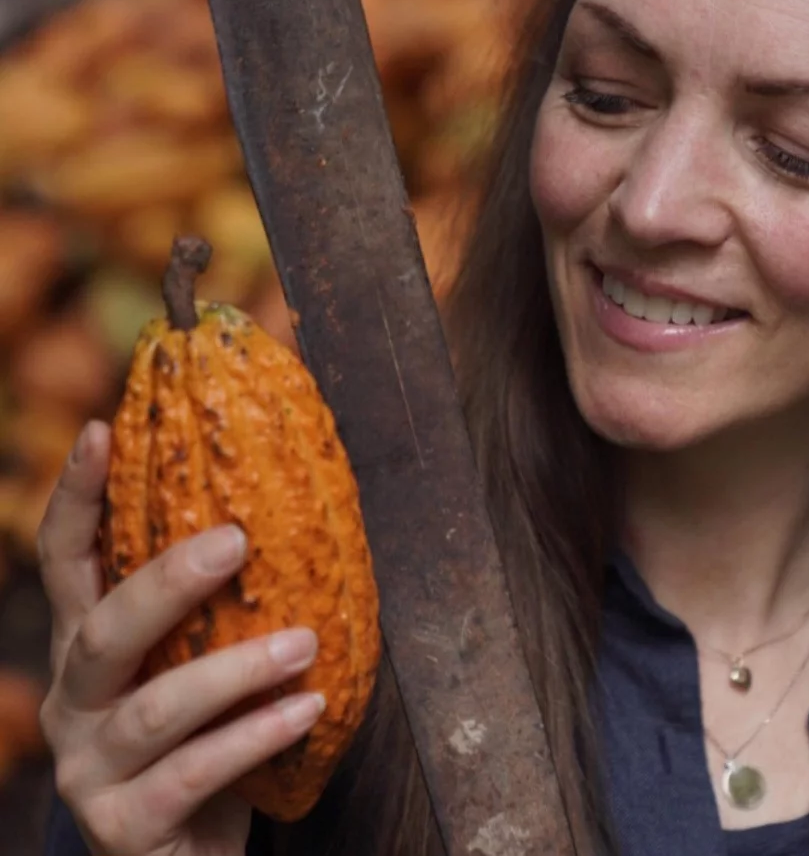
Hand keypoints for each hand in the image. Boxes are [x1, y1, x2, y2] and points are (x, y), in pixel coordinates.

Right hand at [37, 421, 325, 855]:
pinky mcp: (121, 826)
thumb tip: (288, 503)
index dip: (78, 495)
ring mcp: (89, 768)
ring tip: (303, 641)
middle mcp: (73, 700)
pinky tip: (306, 706)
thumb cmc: (208, 736)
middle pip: (102, 629)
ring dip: (233, 670)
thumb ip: (220, 603)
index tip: (106, 427)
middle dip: (166, 581)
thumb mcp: (202, 661)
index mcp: (88, 647)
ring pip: (151, 707)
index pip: (67, 560)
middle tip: (235, 539)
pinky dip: (255, 736)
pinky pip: (193, 774)